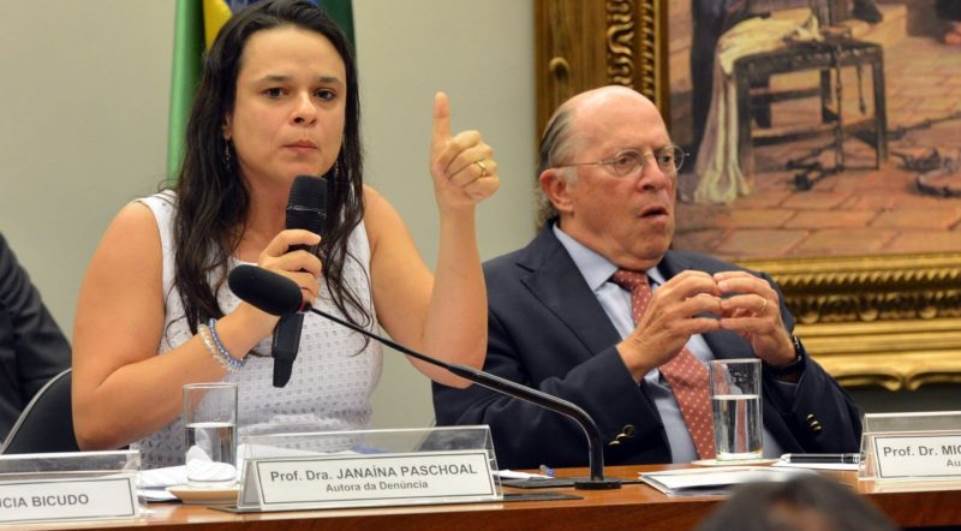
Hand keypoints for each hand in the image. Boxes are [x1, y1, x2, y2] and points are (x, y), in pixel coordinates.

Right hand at [257, 229, 322, 307]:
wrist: (250, 319)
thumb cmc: (267, 296)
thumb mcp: (272, 273)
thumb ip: (288, 262)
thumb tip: (312, 260)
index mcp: (267, 256)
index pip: (285, 237)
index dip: (303, 235)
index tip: (317, 238)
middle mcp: (268, 264)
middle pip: (304, 257)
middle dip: (316, 268)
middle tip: (313, 278)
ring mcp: (273, 279)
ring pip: (309, 278)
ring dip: (314, 289)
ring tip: (306, 296)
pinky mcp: (280, 294)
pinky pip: (306, 294)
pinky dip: (310, 301)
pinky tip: (302, 305)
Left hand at [429, 92, 500, 213]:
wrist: (449, 196)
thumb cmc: (443, 171)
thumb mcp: (438, 144)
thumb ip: (441, 119)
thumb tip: (440, 94)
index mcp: (473, 138)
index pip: (458, 145)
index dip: (446, 157)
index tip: (442, 163)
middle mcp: (485, 149)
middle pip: (465, 158)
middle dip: (451, 170)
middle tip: (450, 175)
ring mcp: (492, 166)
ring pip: (473, 171)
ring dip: (459, 181)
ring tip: (458, 182)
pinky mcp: (495, 182)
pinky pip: (481, 184)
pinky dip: (469, 189)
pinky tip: (469, 189)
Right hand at [617, 271, 721, 379]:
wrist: (639, 350)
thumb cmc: (654, 329)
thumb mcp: (660, 305)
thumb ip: (676, 296)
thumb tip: (699, 288)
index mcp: (662, 291)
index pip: (688, 275)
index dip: (705, 277)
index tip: (715, 286)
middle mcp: (666, 299)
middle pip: (696, 283)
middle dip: (714, 288)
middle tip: (721, 297)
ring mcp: (671, 315)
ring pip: (702, 301)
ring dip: (717, 306)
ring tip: (722, 312)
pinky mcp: (677, 331)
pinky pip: (703, 323)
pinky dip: (715, 324)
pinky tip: (718, 326)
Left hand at [714, 271, 794, 365]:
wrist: (772, 344)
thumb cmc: (753, 323)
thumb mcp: (738, 310)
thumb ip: (725, 303)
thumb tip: (703, 296)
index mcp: (762, 289)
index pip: (746, 276)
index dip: (730, 275)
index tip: (714, 277)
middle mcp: (770, 297)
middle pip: (753, 284)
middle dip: (734, 284)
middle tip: (718, 287)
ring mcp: (772, 312)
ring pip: (755, 301)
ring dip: (736, 301)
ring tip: (721, 304)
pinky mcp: (770, 327)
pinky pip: (752, 322)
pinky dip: (736, 322)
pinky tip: (723, 323)